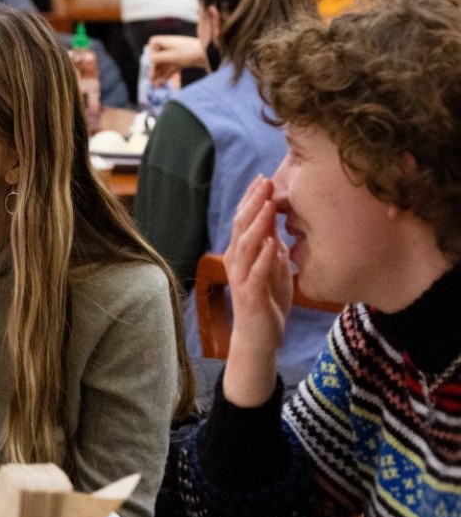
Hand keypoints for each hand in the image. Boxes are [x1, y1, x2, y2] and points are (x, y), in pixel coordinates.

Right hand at [145, 34, 205, 85]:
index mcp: (168, 41)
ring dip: (159, 73)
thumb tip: (150, 60)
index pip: (153, 43)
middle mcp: (171, 46)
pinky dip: (166, 74)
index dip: (151, 52)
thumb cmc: (191, 52)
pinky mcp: (182, 60)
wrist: (210, 55)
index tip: (153, 62)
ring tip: (155, 84)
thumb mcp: (173, 56)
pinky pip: (171, 67)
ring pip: (164, 63)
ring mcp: (176, 53)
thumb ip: (159, 58)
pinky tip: (162, 82)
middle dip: (154, 68)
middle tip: (150, 80)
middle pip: (158, 56)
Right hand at [220, 176, 291, 407]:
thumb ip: (274, 248)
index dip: (252, 199)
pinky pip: (256, 274)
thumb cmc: (268, 302)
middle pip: (241, 227)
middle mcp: (237, 263)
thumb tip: (279, 226)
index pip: (244, 221)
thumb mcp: (275, 268)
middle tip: (265, 182)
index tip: (264, 178)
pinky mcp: (250, 296)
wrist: (259, 338)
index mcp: (243, 254)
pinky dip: (265, 258)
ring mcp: (242, 279)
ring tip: (268, 205)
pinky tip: (274, 244)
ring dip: (257, 224)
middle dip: (253, 203)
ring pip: (246, 246)